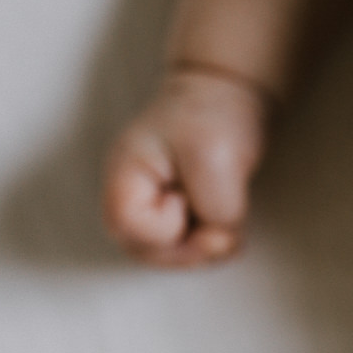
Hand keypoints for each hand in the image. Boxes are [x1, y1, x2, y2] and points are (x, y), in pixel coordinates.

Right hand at [103, 67, 271, 265]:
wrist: (228, 96)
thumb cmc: (212, 115)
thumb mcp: (217, 156)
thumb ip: (217, 208)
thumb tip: (222, 241)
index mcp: (124, 176)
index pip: (131, 227)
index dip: (168, 223)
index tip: (186, 193)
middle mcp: (129, 199)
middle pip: (146, 252)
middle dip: (192, 249)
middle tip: (222, 225)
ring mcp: (149, 209)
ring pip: (169, 256)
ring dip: (205, 250)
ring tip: (226, 220)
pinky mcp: (173, 216)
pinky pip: (187, 250)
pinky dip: (212, 245)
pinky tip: (227, 224)